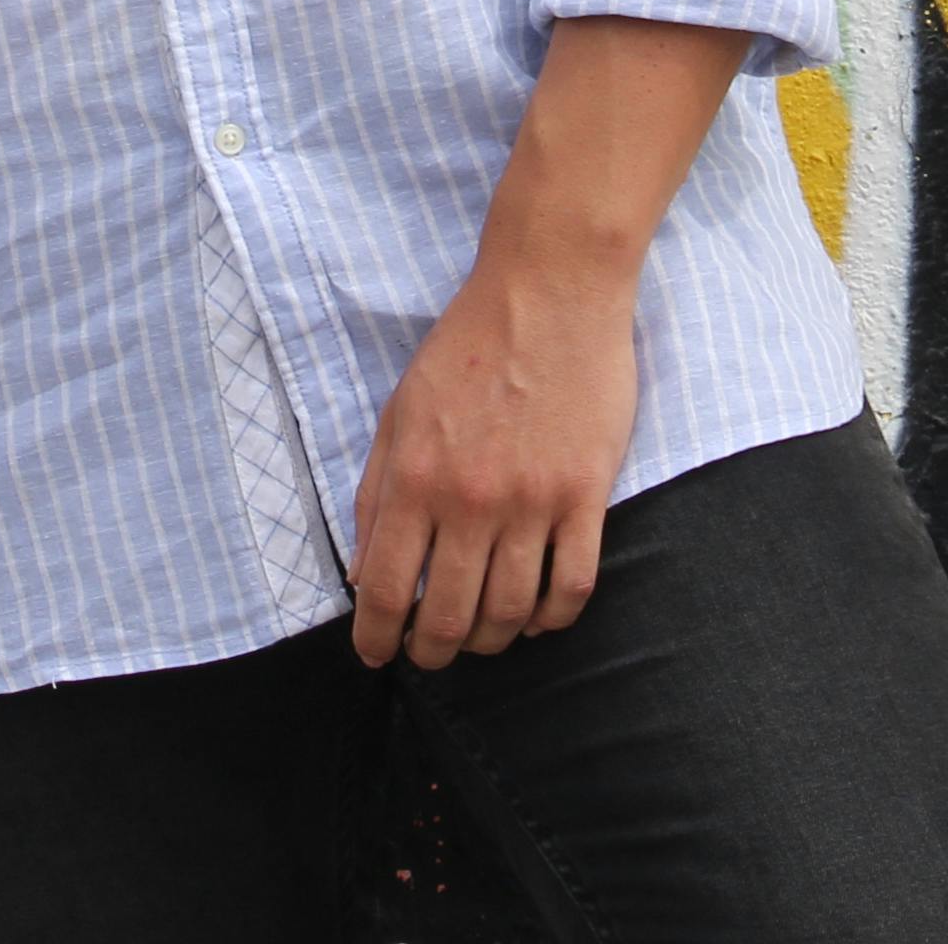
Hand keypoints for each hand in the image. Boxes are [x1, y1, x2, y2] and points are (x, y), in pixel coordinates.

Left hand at [344, 235, 640, 669]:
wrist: (549, 291)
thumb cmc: (467, 346)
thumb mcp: (399, 411)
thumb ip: (375, 492)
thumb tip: (360, 571)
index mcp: (415, 477)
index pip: (384, 587)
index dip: (375, 636)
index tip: (376, 654)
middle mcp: (471, 499)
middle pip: (448, 616)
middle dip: (432, 653)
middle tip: (429, 657)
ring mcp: (533, 501)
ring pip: (510, 612)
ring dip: (491, 641)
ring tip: (481, 638)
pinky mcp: (587, 494)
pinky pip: (572, 586)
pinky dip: (552, 618)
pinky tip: (538, 618)